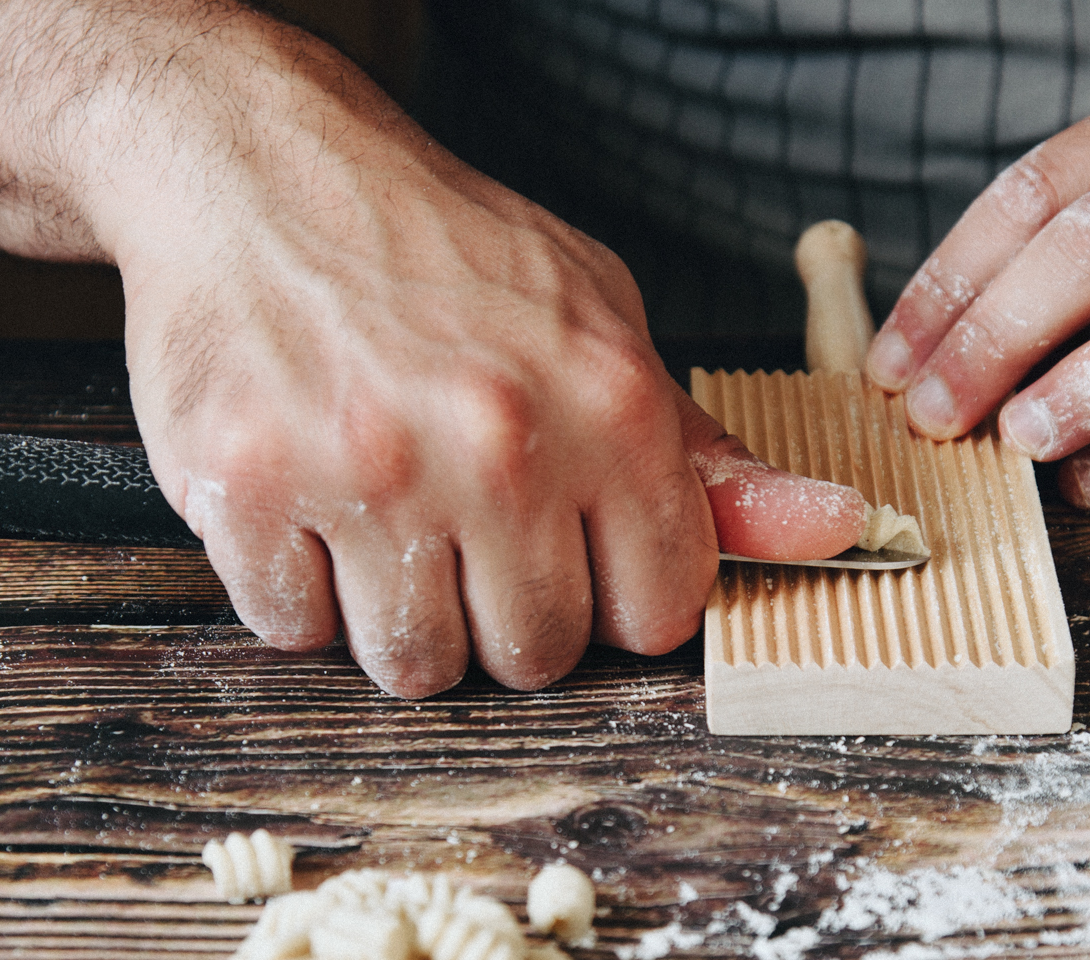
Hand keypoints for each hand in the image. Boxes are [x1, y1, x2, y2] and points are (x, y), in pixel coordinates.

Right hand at [90, 16, 858, 697]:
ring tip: (383, 518)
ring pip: (415, 664)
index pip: (654, 614)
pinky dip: (298, 588)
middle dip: (504, 614)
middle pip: (535, 656)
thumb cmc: (441, 253)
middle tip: (463, 528)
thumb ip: (702, 455)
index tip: (571, 558)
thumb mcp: (601, 323)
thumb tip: (842, 531)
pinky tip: (306, 503)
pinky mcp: (247, 488)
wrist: (258, 165)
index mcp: (608, 406)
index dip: (612, 599)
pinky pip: (293, 629)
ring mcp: (368, 470)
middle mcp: (499, 446)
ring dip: (401, 615)